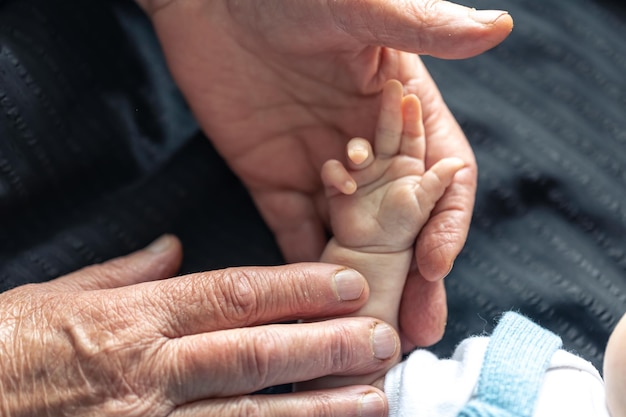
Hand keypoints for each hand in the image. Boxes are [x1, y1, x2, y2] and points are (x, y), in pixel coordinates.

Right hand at [0, 236, 397, 416]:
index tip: (348, 286)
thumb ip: (125, 272)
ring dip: (318, 412)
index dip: (299, 290)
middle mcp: (150, 373)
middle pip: (257, 356)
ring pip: (250, 416)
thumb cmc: (5, 351)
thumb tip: (173, 248)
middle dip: (328, 349)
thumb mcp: (57, 296)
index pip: (235, 295)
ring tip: (374, 403)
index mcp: (134, 319)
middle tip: (384, 342)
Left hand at [138, 0, 512, 346]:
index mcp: (401, 110)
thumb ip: (423, 26)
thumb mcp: (360, 6)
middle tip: (415, 328)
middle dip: (411, 276)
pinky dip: (305, 271)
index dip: (446, 221)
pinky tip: (313, 309)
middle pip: (403, 223)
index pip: (441, 176)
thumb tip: (498, 28)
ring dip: (363, 287)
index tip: (435, 263)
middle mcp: (368, 150)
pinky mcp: (272, 181)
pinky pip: (295, 233)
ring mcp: (321, 170)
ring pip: (353, 239)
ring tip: (369, 335)